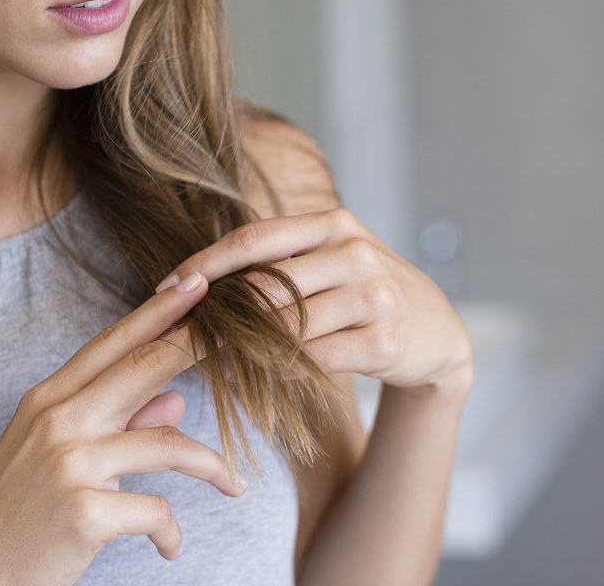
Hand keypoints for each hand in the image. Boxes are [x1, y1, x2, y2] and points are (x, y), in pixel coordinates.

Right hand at [0, 274, 245, 585]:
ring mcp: (69, 463)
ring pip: (168, 443)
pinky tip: (169, 547)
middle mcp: (58, 419)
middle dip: (199, 345)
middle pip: (144, 367)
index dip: (159, 311)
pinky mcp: (83, 511)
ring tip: (234, 484)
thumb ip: (116, 424)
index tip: (197, 282)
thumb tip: (175, 400)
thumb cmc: (14, 514)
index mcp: (48, 399)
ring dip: (212, 466)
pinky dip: (170, 532)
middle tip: (245, 334)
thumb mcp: (56, 457)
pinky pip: (155, 510)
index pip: (112, 342)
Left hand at [155, 209, 473, 401]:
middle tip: (182, 333)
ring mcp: (373, 296)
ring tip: (208, 360)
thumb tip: (200, 281)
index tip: (167, 286)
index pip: (253, 238)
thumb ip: (279, 263)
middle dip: (220, 313)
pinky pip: (314, 358)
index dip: (205, 263)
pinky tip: (250, 378)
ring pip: (287, 326)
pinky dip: (276, 372)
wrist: (437, 333)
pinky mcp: (383, 340)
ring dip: (242, 348)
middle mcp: (354, 253)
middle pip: (266, 284)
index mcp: (332, 225)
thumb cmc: (364, 293)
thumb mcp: (330, 261)